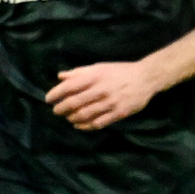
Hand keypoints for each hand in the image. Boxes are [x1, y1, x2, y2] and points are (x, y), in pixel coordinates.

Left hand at [46, 60, 162, 129]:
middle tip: (56, 111)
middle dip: (61, 109)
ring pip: (84, 115)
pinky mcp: (119, 113)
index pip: (69, 87)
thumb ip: (79, 72)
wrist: (146, 78)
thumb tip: (60, 76)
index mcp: (95, 76)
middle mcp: (101, 90)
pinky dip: (85, 126)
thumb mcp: (99, 67)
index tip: (48, 99)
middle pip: (74, 103)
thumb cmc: (120, 71)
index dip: (55, 94)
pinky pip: (98, 123)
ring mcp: (111, 103)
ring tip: (68, 118)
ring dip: (72, 118)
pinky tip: (79, 125)